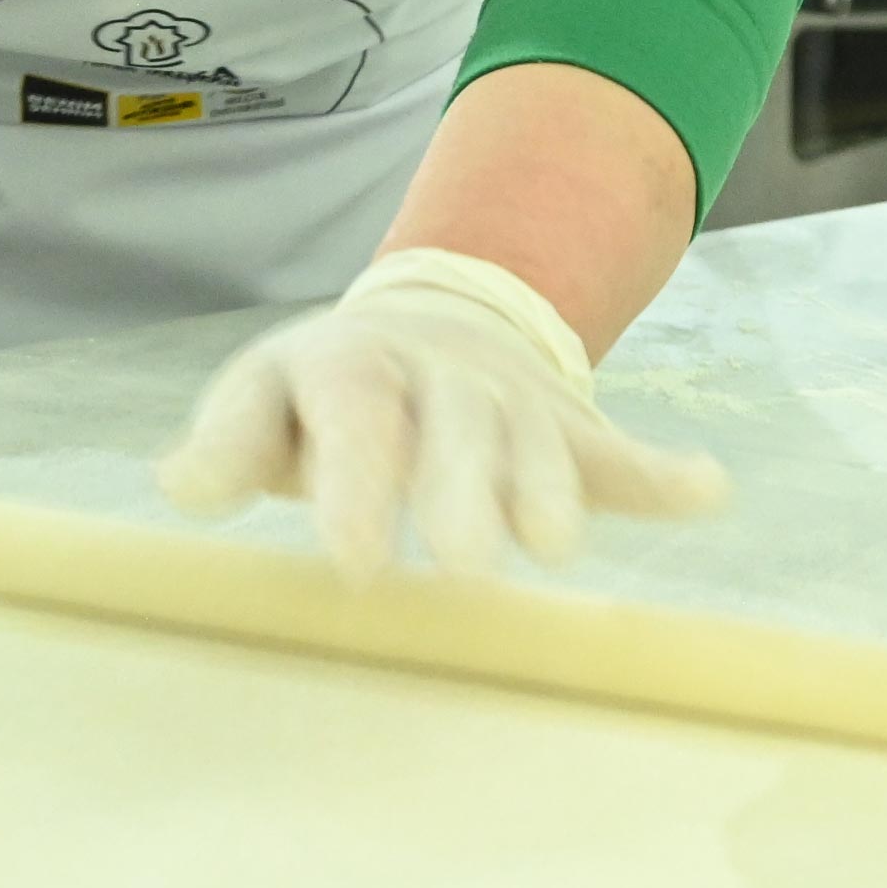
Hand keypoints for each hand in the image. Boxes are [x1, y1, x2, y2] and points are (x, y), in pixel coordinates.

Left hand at [155, 246, 730, 578]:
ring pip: (539, 439)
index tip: (358, 563)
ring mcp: (514, 398)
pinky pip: (619, 450)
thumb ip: (229, 442)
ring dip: (551, 490)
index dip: (357, 482)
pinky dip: (664, 475)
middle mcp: (441, 374)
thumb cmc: (326, 395)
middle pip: (458, 427)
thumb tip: (180, 484)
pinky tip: (706, 491)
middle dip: (465, 491)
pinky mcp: (571, 429)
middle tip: (465, 566)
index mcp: (354, 363)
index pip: (354, 412)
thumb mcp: (266, 397)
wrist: (435, 320)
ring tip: (555, 547)